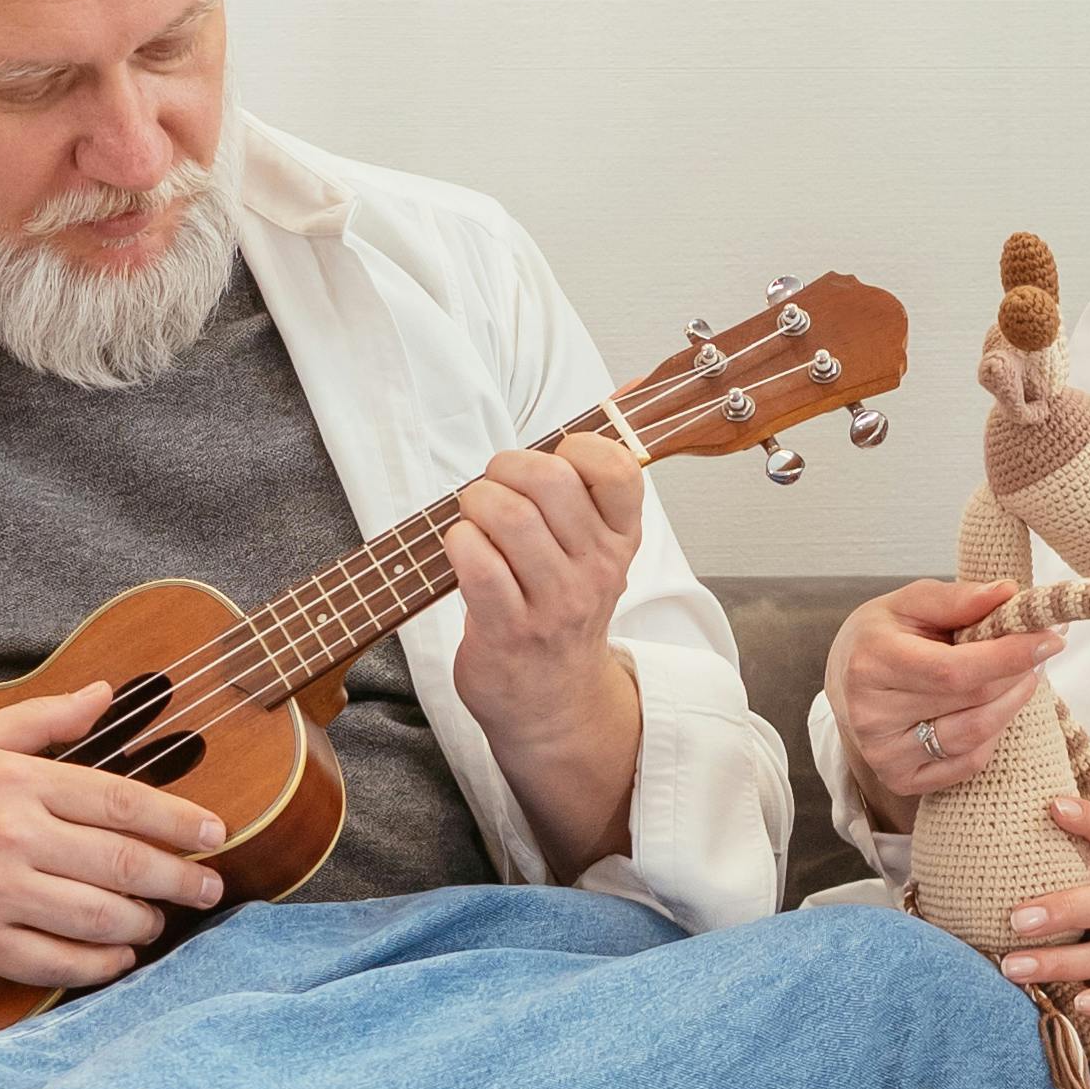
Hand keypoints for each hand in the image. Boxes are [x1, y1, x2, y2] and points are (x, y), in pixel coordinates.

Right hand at [0, 685, 228, 988]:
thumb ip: (41, 719)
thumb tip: (106, 692)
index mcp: (14, 780)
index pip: (119, 800)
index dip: (177, 820)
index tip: (214, 833)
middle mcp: (10, 835)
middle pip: (121, 861)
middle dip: (179, 879)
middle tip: (210, 887)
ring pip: (96, 916)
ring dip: (142, 923)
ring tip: (160, 921)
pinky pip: (54, 962)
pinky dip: (98, 965)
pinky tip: (119, 958)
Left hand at [443, 429, 647, 720]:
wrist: (555, 702)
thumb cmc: (563, 608)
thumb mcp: (598, 548)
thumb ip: (599, 479)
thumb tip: (631, 387)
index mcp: (621, 539)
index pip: (619, 470)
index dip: (578, 447)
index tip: (556, 462)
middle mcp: (595, 569)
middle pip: (550, 480)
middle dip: (505, 467)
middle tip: (493, 485)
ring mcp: (554, 603)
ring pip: (510, 516)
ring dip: (475, 503)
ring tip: (473, 519)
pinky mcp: (509, 630)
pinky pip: (477, 564)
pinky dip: (458, 543)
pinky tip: (461, 550)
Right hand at [829, 576, 1047, 826]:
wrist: (847, 681)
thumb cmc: (883, 636)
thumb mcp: (910, 602)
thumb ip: (958, 598)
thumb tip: (1009, 592)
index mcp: (872, 663)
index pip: (953, 669)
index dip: (1009, 656)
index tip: (1050, 638)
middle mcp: (872, 715)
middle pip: (971, 700)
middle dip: (1016, 673)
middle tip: (1038, 650)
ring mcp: (885, 754)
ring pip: (976, 736)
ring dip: (1011, 704)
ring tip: (1021, 677)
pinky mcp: (901, 779)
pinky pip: (969, 763)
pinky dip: (993, 734)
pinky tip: (993, 708)